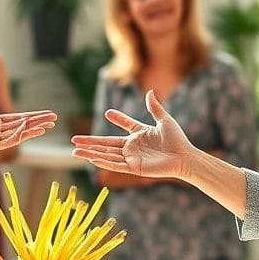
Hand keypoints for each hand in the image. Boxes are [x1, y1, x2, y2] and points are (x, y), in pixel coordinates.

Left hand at [0, 83, 56, 156]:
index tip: (45, 113)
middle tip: (54, 119)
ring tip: (46, 126)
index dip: (32, 115)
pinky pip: (6, 141)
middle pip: (22, 125)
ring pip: (17, 134)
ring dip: (31, 130)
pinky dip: (17, 135)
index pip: (17, 118)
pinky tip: (27, 129)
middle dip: (38, 122)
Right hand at [70, 90, 195, 179]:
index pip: (124, 125)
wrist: (184, 157)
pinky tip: (91, 158)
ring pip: (106, 155)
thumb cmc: (177, 140)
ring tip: (75, 151)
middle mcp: (133, 147)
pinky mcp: (134, 168)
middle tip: (73, 140)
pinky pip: (115, 165)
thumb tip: (150, 91)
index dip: (117, 118)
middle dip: (89, 142)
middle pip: (106, 144)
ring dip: (90, 153)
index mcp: (139, 134)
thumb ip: (154, 107)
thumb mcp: (164, 120)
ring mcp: (132, 158)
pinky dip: (103, 162)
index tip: (107, 112)